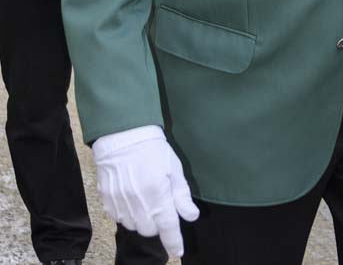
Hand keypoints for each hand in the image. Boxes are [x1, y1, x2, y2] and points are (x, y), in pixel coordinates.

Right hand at [93, 125, 198, 256]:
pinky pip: (119, 218)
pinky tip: (131, 197)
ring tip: (145, 198)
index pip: (168, 228)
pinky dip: (127, 214)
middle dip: (157, 224)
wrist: (122, 135)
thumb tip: (191, 216)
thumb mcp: (174, 168)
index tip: (178, 251)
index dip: (174, 242)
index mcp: (158, 196)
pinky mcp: (107, 200)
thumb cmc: (152, 149)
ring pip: (134, 226)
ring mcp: (121, 203)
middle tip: (160, 206)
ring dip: (142, 219)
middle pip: (150, 231)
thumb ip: (182, 195)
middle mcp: (138, 204)